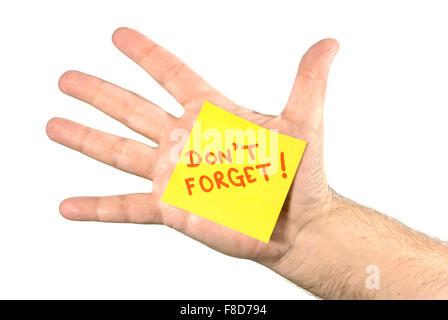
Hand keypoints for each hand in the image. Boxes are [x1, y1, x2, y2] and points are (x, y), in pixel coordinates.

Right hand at [46, 27, 338, 269]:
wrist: (294, 227)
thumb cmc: (299, 177)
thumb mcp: (303, 124)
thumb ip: (307, 82)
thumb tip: (329, 43)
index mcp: (211, 115)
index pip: (171, 74)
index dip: (145, 54)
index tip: (119, 35)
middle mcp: (186, 141)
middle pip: (132, 109)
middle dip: (98, 93)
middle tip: (67, 78)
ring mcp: (174, 176)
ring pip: (119, 153)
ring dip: (84, 139)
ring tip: (53, 124)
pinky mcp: (170, 209)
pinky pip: (125, 207)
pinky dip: (95, 207)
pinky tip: (68, 206)